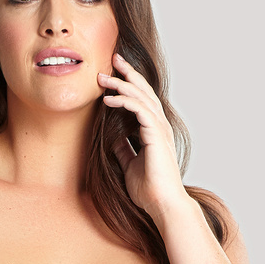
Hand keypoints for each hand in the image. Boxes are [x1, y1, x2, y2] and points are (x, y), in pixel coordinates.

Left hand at [99, 52, 189, 217]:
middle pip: (144, 91)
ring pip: (141, 96)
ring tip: (103, 78)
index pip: (141, 100)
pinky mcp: (156, 135)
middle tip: (112, 59)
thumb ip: (123, 149)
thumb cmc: (149, 189)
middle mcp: (159, 126)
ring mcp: (159, 129)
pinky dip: (124, 101)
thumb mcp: (129, 165)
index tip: (113, 74)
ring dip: (121, 84)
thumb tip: (113, 137)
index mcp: (154, 131)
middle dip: (127, 73)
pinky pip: (140, 110)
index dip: (129, 84)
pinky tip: (109, 99)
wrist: (162, 204)